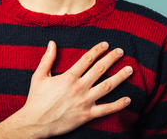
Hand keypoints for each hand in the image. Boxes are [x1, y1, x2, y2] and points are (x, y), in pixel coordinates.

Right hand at [0, 41, 132, 138]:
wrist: (36, 122)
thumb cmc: (37, 99)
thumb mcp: (39, 76)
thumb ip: (47, 59)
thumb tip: (52, 42)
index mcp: (68, 77)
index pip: (87, 59)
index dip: (98, 50)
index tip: (106, 44)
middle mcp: (79, 88)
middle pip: (100, 69)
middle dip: (112, 58)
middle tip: (121, 51)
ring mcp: (85, 102)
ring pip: (107, 87)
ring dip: (120, 77)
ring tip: (130, 70)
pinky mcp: (87, 115)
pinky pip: (106, 110)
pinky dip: (118, 105)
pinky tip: (128, 100)